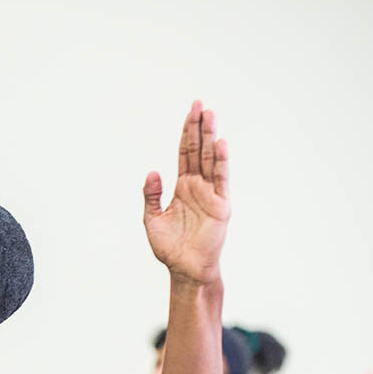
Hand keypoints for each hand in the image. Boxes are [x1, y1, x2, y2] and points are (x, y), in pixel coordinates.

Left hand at [143, 101, 229, 284]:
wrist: (185, 269)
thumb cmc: (170, 248)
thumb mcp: (151, 219)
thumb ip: (150, 195)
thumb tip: (152, 171)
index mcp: (181, 187)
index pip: (185, 153)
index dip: (186, 132)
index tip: (190, 111)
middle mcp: (197, 186)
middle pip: (198, 150)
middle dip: (198, 127)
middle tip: (199, 104)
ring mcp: (210, 194)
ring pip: (211, 159)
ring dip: (210, 137)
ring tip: (210, 115)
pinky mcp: (221, 205)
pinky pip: (221, 179)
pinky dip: (222, 161)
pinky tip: (220, 143)